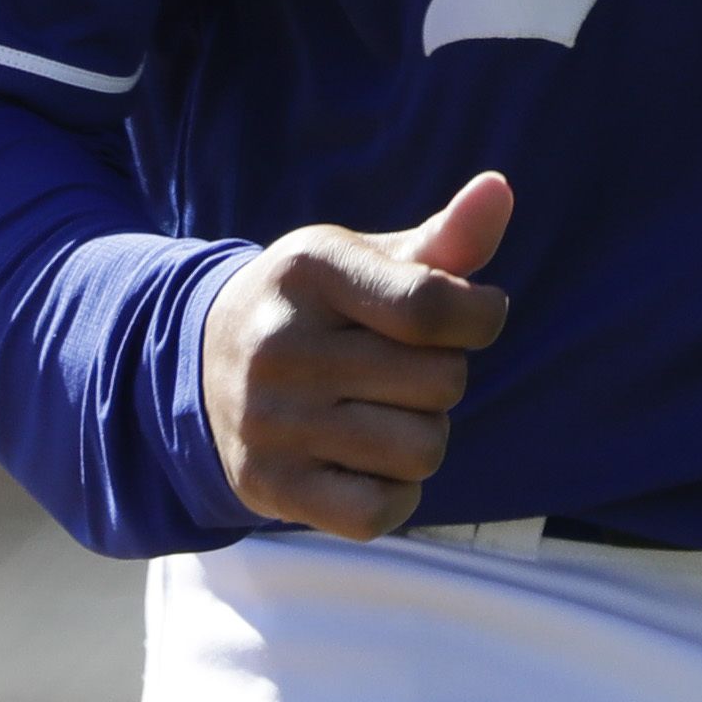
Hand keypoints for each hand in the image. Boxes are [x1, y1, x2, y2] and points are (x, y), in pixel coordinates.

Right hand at [203, 171, 515, 539]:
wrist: (200, 365)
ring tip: (386, 414)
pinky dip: (397, 496)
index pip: (431, 304)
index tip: (476, 315)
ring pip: (422, 450)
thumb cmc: (315, 306)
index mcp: (311, 270)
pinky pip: (379, 512)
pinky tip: (371, 465)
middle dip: (444, 376)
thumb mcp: (364, 260)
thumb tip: (500, 189)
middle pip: (442, 381)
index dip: (481, 316)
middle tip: (402, 369)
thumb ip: (443, 238)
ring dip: (425, 436)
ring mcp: (271, 421)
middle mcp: (282, 345)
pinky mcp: (268, 486)